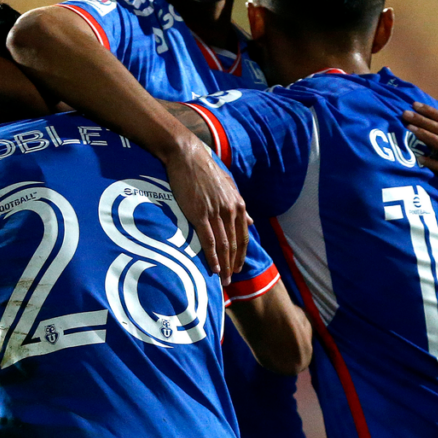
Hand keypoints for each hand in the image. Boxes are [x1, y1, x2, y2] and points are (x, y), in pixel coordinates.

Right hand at [164, 141, 249, 285]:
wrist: (187, 157)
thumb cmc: (205, 171)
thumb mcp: (228, 187)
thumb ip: (239, 207)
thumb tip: (250, 222)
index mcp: (238, 204)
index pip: (243, 235)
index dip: (241, 254)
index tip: (238, 267)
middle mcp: (230, 210)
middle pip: (235, 244)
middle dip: (233, 264)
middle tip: (231, 280)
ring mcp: (216, 213)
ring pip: (224, 245)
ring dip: (224, 265)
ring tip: (223, 279)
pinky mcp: (199, 214)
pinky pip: (209, 240)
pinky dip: (212, 257)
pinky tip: (213, 268)